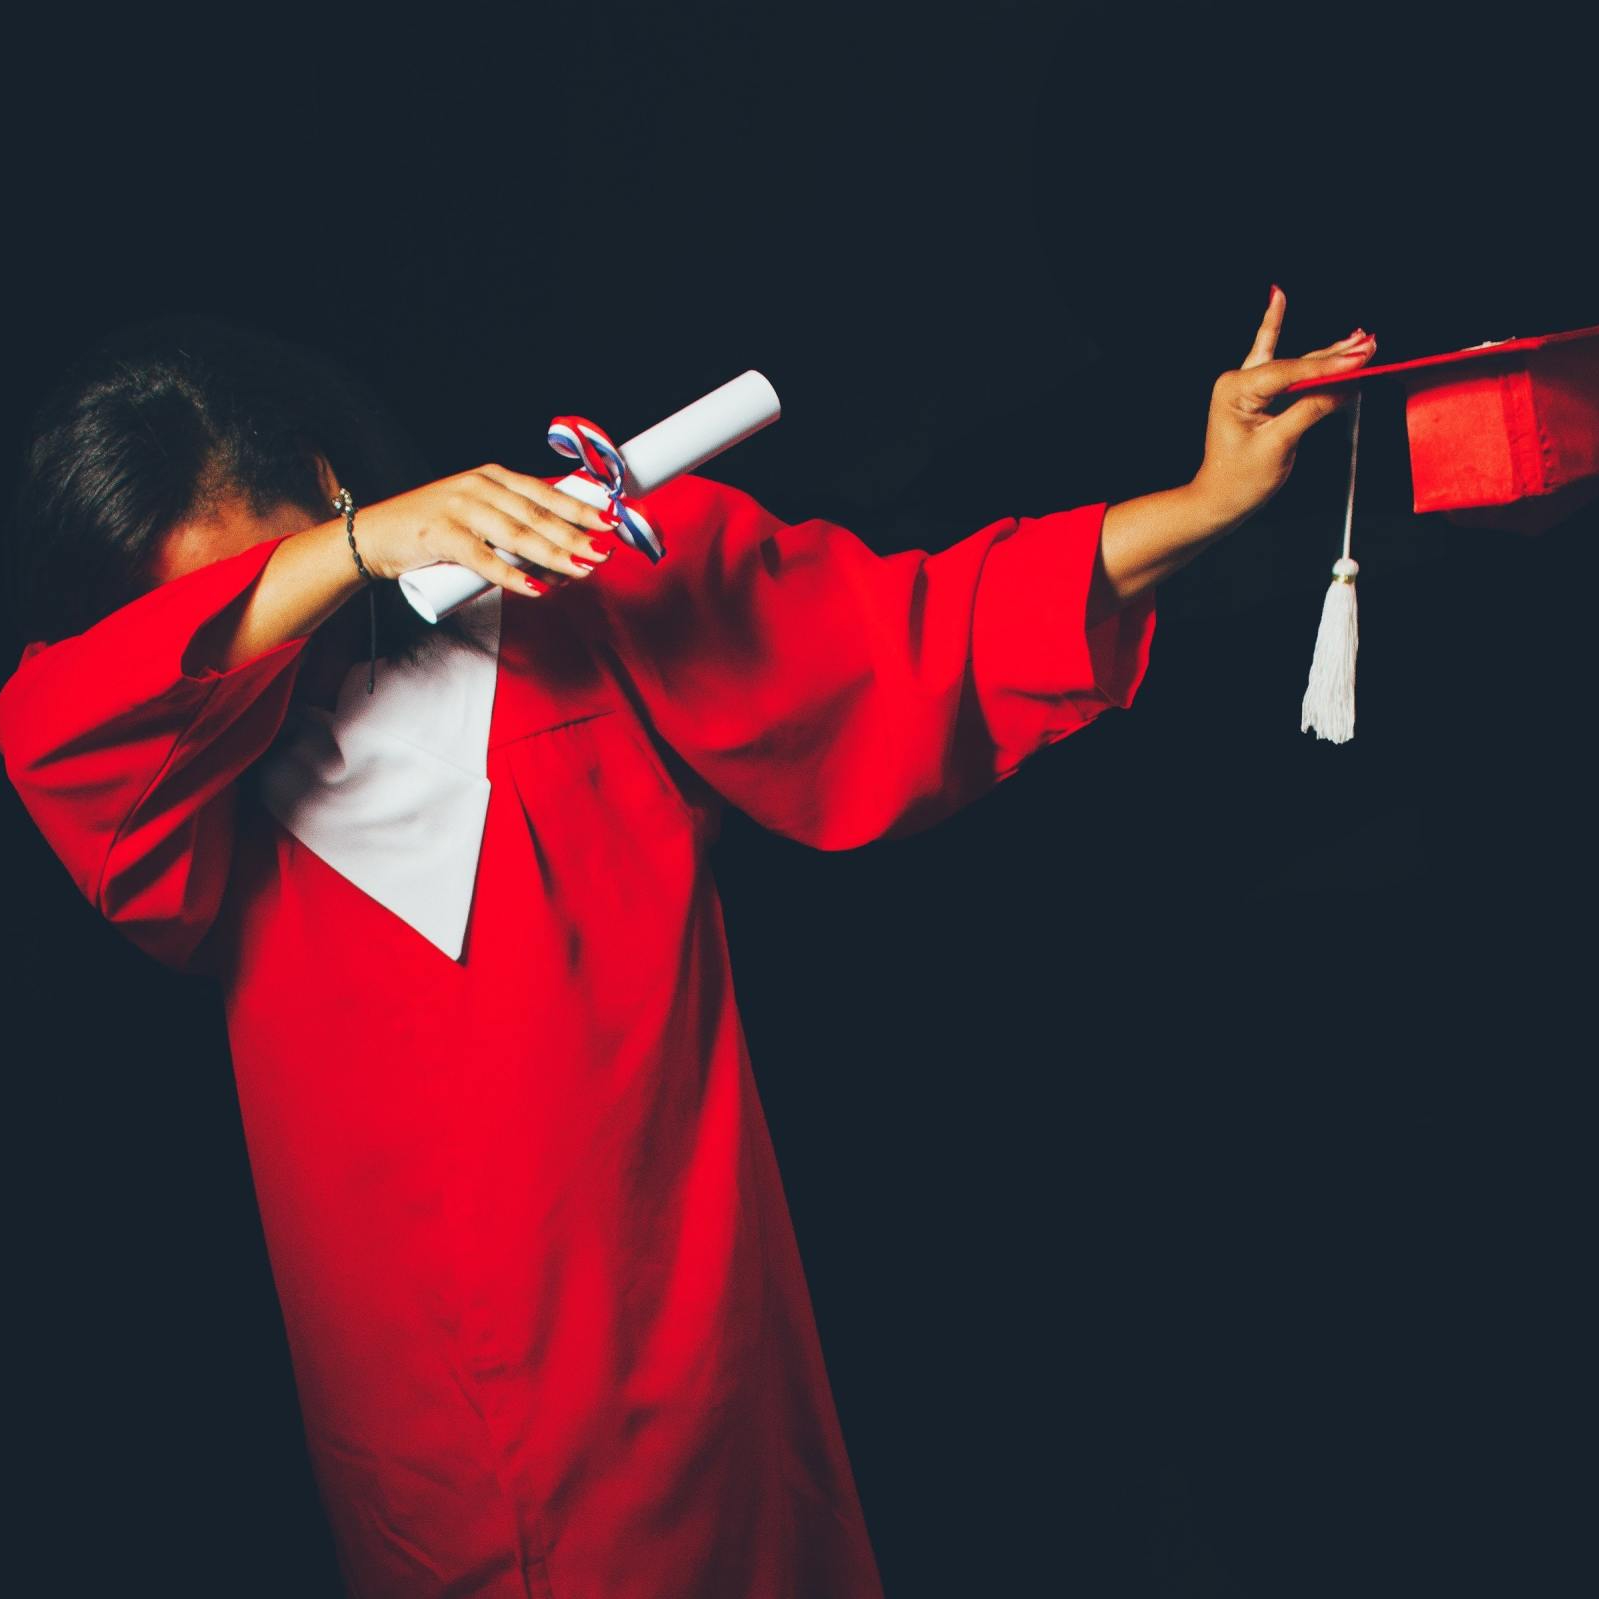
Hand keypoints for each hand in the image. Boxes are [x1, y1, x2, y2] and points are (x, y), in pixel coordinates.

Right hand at [354, 464, 620, 595]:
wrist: (374, 536)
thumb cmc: (434, 530)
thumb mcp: (478, 516)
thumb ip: (514, 528)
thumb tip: (563, 557)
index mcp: (493, 478)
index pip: (545, 492)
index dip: (581, 507)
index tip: (612, 521)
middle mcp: (479, 486)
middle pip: (537, 515)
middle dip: (575, 535)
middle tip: (605, 552)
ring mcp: (459, 509)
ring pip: (516, 535)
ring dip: (553, 555)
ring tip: (583, 570)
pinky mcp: (440, 535)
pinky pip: (483, 559)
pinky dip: (511, 576)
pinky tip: (536, 589)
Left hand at [1189, 287, 1377, 528]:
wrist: (1219, 499)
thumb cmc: (1240, 480)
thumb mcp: (1278, 445)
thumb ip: (1310, 410)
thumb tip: (1345, 387)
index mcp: (1235, 390)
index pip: (1290, 372)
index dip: (1329, 366)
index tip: (1361, 359)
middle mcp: (1238, 381)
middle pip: (1295, 363)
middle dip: (1335, 355)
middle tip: (1370, 343)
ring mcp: (1246, 385)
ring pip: (1293, 363)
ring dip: (1327, 353)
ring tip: (1360, 338)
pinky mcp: (1255, 393)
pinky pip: (1276, 360)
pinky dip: (1278, 329)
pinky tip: (1278, 298)